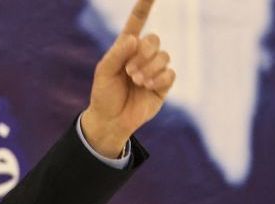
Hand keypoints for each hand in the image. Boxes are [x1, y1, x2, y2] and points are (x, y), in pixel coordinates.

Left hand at [82, 0, 175, 156]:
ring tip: (137, 81)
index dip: (144, 7)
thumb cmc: (104, 95)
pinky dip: (159, 78)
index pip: (137, 23)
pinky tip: (148, 86)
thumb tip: (135, 39)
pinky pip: (170, 73)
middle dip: (144, 53)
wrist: (110, 121)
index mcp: (125, 49)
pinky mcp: (163, 85)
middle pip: (154, 40)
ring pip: (164, 56)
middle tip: (130, 70)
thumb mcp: (103, 72)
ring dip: (150, 68)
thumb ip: (117, 54)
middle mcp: (141, 57)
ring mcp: (154, 70)